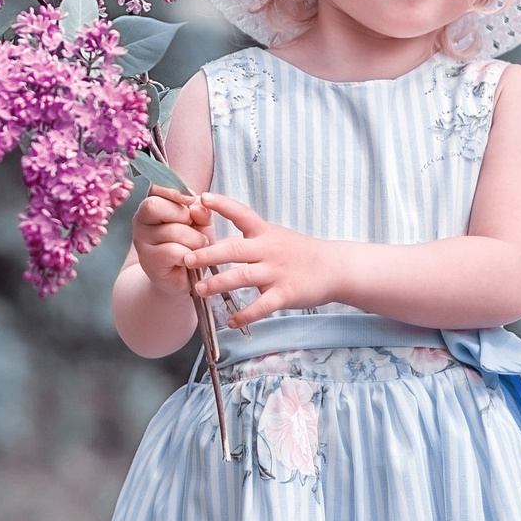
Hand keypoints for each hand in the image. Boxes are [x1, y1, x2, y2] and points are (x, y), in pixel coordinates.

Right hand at [129, 189, 212, 297]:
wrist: (183, 277)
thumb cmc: (191, 245)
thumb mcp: (201, 224)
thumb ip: (201, 211)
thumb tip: (197, 205)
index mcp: (152, 204)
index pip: (155, 188)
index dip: (174, 191)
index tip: (191, 199)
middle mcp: (141, 220)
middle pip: (154, 206)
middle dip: (182, 215)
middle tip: (192, 227)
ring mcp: (141, 241)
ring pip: (171, 231)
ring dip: (194, 240)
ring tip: (198, 247)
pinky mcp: (148, 261)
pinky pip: (173, 251)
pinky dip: (188, 255)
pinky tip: (189, 260)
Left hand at [188, 192, 347, 327]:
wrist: (334, 268)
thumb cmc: (299, 252)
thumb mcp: (275, 235)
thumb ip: (249, 235)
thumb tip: (216, 233)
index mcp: (264, 232)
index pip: (241, 214)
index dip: (222, 205)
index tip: (202, 198)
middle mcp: (269, 250)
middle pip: (234, 250)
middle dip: (207, 254)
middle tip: (185, 259)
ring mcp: (277, 272)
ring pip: (242, 278)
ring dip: (218, 284)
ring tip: (198, 290)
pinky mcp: (285, 294)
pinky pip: (261, 306)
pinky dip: (245, 315)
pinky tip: (231, 322)